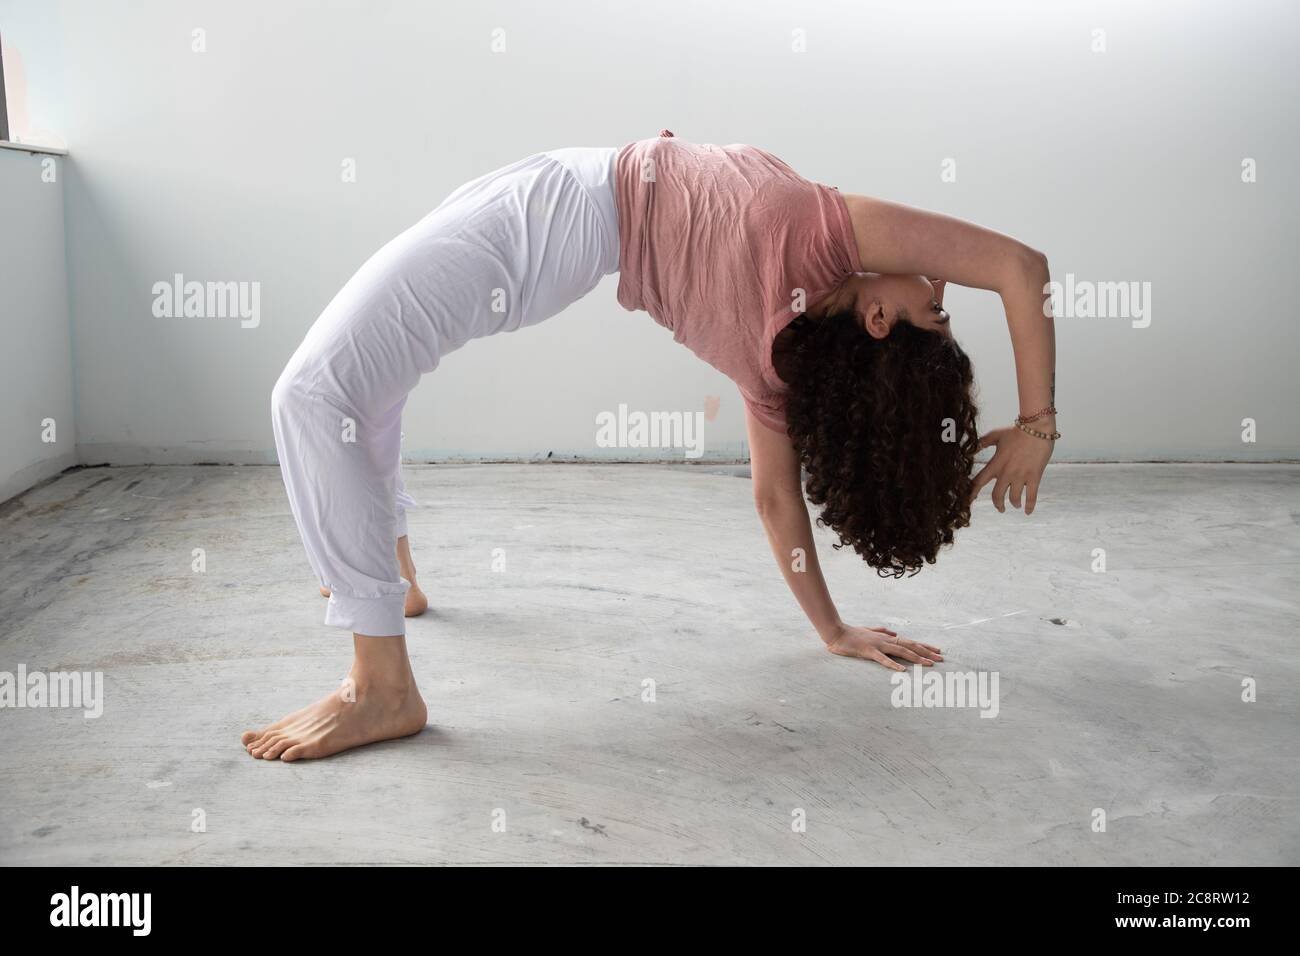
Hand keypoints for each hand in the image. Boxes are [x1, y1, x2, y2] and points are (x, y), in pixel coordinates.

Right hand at [824, 624, 943, 670]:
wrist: (836, 632)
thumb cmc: (852, 633)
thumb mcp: (869, 631)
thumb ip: (882, 631)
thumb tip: (894, 633)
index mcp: (886, 637)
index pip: (909, 641)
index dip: (924, 646)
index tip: (937, 651)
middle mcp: (885, 640)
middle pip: (910, 646)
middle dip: (926, 652)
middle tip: (941, 659)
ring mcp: (878, 645)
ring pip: (901, 651)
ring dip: (916, 657)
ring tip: (928, 664)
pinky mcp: (868, 651)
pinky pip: (883, 659)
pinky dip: (893, 664)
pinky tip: (903, 670)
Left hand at [970, 424, 1053, 513]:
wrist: (1037, 428)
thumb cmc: (1016, 431)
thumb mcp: (996, 435)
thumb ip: (982, 443)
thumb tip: (970, 448)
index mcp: (995, 464)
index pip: (978, 482)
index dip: (971, 493)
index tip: (968, 502)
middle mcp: (1006, 472)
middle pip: (997, 495)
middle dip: (997, 504)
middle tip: (1000, 508)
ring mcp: (1020, 476)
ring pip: (1013, 498)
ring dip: (1013, 504)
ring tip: (1014, 505)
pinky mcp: (1034, 476)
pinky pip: (1031, 496)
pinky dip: (1029, 506)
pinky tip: (1027, 512)